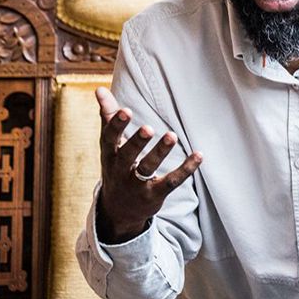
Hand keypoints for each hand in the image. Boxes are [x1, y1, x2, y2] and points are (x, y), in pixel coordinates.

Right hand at [95, 87, 201, 242]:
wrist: (118, 209)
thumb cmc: (116, 166)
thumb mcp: (109, 144)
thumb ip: (108, 116)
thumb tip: (100, 88)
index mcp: (108, 154)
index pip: (109, 139)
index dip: (116, 126)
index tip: (125, 110)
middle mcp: (120, 170)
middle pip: (126, 156)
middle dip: (136, 142)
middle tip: (148, 128)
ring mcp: (137, 185)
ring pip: (148, 168)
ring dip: (160, 153)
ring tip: (171, 135)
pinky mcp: (154, 195)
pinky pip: (171, 182)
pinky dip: (185, 169)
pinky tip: (198, 155)